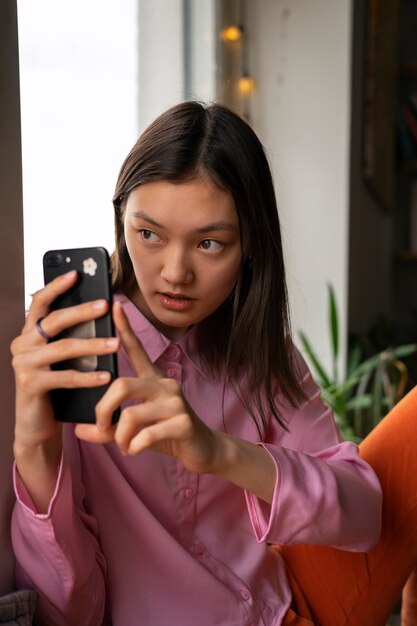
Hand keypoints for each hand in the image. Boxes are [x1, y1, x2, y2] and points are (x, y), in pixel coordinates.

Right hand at [11, 270, 119, 450]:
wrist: (37, 425)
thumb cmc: (55, 387)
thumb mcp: (60, 358)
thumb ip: (69, 337)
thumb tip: (99, 310)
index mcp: (29, 334)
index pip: (40, 302)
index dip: (56, 286)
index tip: (76, 273)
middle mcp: (22, 345)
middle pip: (54, 321)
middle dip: (81, 311)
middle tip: (105, 305)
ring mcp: (24, 364)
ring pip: (63, 348)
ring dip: (92, 345)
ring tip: (115, 343)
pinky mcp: (30, 385)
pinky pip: (65, 377)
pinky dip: (87, 376)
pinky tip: (106, 376)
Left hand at [75, 301, 219, 473]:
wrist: (203, 450)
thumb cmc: (166, 434)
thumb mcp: (134, 430)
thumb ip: (107, 428)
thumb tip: (78, 430)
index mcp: (153, 380)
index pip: (136, 349)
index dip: (125, 328)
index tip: (114, 306)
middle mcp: (165, 385)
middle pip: (121, 385)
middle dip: (103, 409)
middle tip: (102, 427)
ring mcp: (176, 402)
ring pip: (131, 415)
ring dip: (120, 437)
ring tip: (124, 446)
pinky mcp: (183, 423)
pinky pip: (146, 435)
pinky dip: (133, 447)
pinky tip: (136, 450)